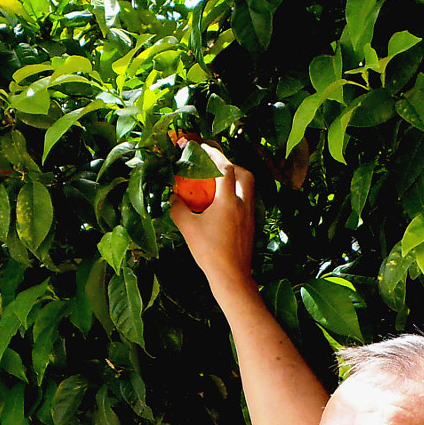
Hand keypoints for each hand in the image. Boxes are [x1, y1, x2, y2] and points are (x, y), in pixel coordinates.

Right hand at [169, 143, 256, 295]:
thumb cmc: (209, 252)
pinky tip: (221, 205)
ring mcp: (250, 215)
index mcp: (228, 201)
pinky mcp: (251, 225)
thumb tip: (173, 196)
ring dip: (234, 180)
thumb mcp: (187, 228)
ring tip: (217, 185)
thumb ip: (178, 208)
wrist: (231, 276)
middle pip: (244, 174)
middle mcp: (243, 204)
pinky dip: (235, 195)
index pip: (224, 168)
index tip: (202, 148)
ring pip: (248, 188)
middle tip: (214, 168)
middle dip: (229, 166)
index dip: (213, 155)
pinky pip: (246, 201)